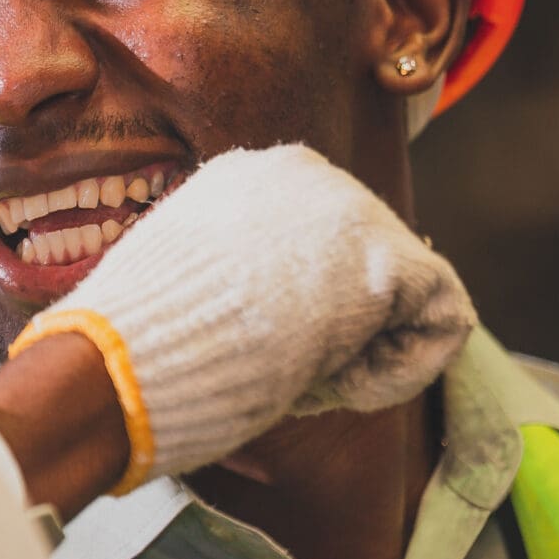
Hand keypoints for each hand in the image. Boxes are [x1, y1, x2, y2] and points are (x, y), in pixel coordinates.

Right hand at [10, 144, 474, 487]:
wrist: (117, 362)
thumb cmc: (130, 347)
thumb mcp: (180, 283)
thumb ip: (237, 274)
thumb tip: (289, 315)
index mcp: (243, 175)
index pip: (315, 242)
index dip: (300, 312)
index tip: (259, 351)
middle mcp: (302, 170)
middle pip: (369, 260)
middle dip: (341, 328)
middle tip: (284, 374)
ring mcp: (349, 207)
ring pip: (407, 290)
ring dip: (366, 351)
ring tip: (305, 381)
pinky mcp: (387, 259)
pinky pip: (440, 318)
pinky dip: (401, 370)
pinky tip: (341, 387)